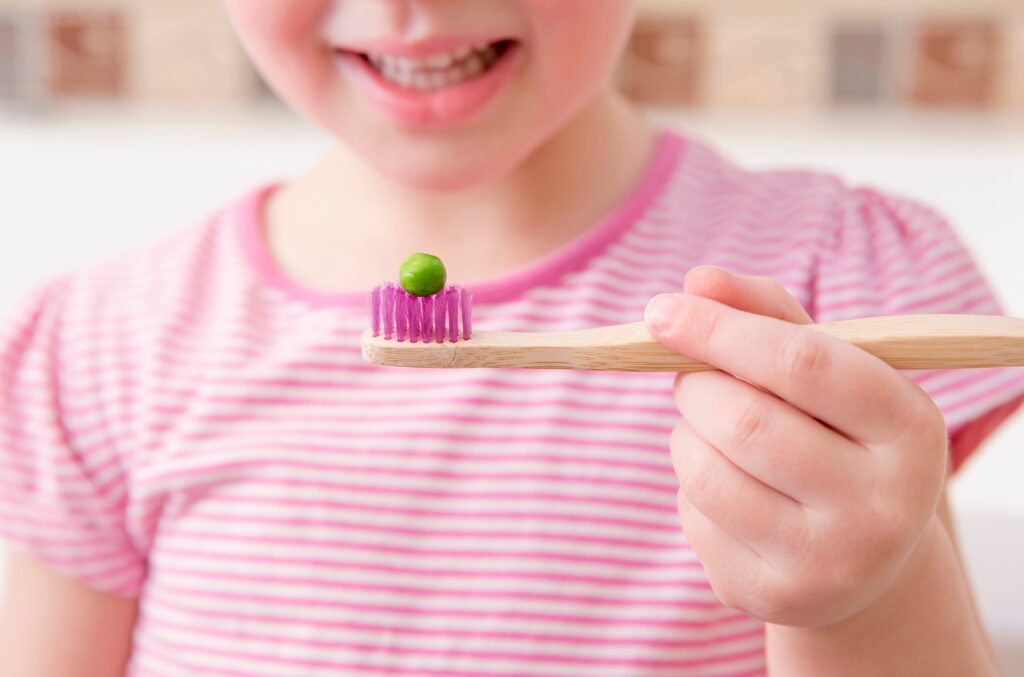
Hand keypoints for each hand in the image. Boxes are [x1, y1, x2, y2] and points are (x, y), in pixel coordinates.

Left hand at [645, 266, 949, 627]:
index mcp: (910, 430)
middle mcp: (881, 507)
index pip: (803, 364)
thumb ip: (766, 312)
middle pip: (743, 421)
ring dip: (685, 434)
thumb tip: (696, 281)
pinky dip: (690, 485)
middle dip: (695, 385)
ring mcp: (828, 564)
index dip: (721, 330)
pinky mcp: (771, 596)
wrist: (862, 554)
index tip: (661, 311)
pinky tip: (729, 488)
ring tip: (711, 429)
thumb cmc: (837, 435)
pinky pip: (692, 517)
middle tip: (693, 378)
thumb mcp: (827, 369)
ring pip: (704, 472)